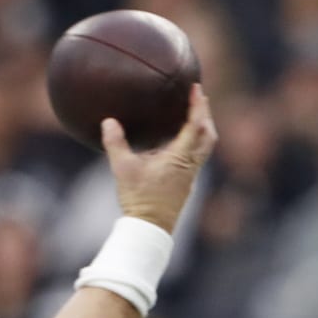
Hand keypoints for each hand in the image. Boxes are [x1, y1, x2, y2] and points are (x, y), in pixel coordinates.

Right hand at [104, 85, 217, 233]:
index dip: (197, 106)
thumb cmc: (139, 199)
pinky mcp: (185, 183)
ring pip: (204, 147)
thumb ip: (116, 143)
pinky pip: (196, 157)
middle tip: (199, 97)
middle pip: (208, 136)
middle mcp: (190, 166)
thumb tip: (108, 121)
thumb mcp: (123, 169)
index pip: (195, 127)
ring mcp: (190, 176)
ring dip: (202, 128)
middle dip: (205, 115)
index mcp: (180, 158)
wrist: (150, 229)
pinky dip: (194, 142)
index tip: (196, 89)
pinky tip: (180, 139)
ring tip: (193, 114)